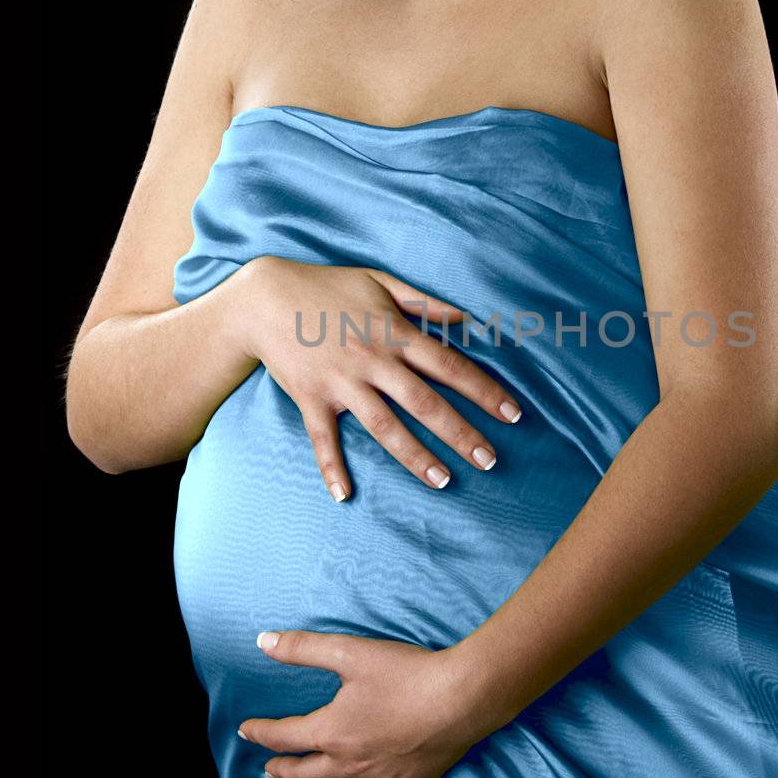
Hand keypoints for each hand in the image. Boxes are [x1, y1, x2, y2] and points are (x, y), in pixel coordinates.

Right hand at [236, 256, 522, 499]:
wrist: (264, 298)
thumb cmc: (328, 287)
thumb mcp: (380, 282)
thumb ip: (424, 302)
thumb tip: (466, 319)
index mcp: (394, 334)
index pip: (450, 366)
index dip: (485, 391)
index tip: (513, 415)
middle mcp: (373, 362)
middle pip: (425, 403)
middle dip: (460, 433)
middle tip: (490, 461)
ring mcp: (341, 383)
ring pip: (385, 426)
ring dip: (415, 456)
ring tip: (443, 481)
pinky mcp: (311, 398)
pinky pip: (323, 439)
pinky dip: (331, 467)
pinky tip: (345, 495)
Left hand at [238, 628, 486, 777]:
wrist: (461, 698)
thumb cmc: (406, 674)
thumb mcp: (350, 652)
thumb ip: (303, 648)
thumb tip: (262, 641)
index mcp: (332, 731)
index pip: (284, 737)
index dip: (261, 733)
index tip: (246, 730)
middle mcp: (349, 762)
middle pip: (306, 772)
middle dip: (282, 769)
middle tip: (268, 768)